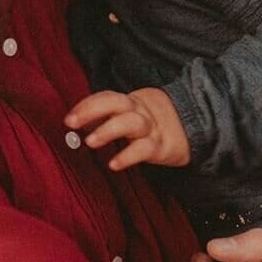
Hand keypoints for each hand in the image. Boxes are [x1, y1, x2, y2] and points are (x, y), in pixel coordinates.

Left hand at [64, 88, 190, 168]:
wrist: (193, 129)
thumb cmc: (152, 124)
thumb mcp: (132, 115)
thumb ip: (108, 117)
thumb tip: (76, 125)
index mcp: (130, 102)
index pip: (107, 97)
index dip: (87, 105)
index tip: (68, 118)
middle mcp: (139, 111)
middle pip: (116, 103)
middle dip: (92, 110)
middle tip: (72, 123)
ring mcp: (151, 128)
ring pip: (130, 123)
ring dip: (108, 130)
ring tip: (90, 142)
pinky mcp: (161, 146)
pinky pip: (144, 149)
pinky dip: (128, 155)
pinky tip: (114, 164)